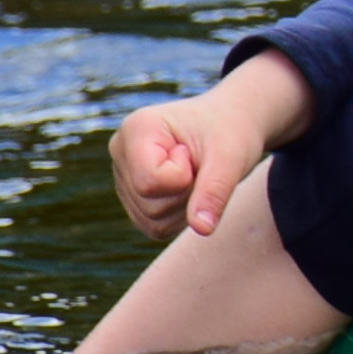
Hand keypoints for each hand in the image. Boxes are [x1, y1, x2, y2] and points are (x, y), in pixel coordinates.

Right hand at [110, 52, 312, 242]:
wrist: (229, 124)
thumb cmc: (230, 131)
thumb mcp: (231, 156)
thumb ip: (214, 191)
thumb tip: (202, 229)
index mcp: (136, 128)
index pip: (150, 181)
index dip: (184, 178)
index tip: (193, 151)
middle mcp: (121, 152)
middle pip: (151, 204)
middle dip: (187, 192)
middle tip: (199, 163)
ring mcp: (124, 177)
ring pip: (153, 220)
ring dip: (186, 206)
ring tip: (194, 172)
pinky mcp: (133, 198)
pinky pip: (156, 228)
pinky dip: (181, 216)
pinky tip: (188, 187)